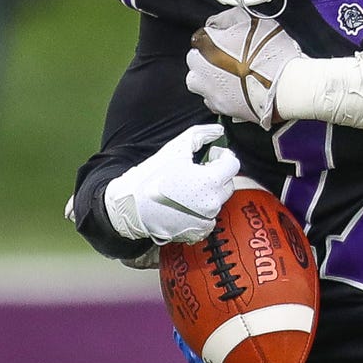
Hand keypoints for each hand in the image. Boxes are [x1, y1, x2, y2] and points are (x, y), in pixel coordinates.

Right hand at [102, 123, 238, 244]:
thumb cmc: (150, 176)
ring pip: (217, 201)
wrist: (129, 205)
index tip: (211, 155)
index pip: (233, 164)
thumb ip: (200, 135)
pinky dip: (201, 211)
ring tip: (185, 187)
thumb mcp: (175, 149)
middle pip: (227, 183)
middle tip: (197, 170)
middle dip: (216, 174)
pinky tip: (184, 203)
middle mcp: (212, 202)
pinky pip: (209, 218)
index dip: (222, 156)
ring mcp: (206, 219)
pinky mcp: (198, 231)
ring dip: (207, 192)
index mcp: (211, 181)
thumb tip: (217, 130)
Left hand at [187, 8, 306, 127]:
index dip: (215, 37)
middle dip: (208, 58)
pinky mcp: (222, 109)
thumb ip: (229, 18)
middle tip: (230, 57)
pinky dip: (220, 95)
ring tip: (230, 76)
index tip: (227, 39)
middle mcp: (201, 71)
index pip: (199, 38)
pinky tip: (236, 90)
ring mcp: (210, 91)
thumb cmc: (272, 55)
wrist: (287, 87)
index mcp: (206, 47)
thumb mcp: (253, 22)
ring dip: (209, 78)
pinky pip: (212, 101)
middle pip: (195, 61)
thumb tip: (218, 22)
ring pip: (199, 83)